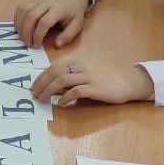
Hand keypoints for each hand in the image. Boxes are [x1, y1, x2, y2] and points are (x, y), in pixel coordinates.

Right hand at [14, 0, 91, 47]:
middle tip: (28, 43)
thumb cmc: (73, 13)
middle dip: (27, 32)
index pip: (44, 22)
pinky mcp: (32, 2)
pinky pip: (20, 8)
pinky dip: (17, 19)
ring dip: (20, 26)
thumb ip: (67, 36)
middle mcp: (46, 4)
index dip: (38, 35)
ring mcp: (38, 1)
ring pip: (23, 11)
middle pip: (31, 16)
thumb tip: (57, 45)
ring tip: (23, 37)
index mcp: (58, 10)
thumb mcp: (77, 25)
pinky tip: (20, 28)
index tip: (37, 45)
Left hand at [32, 58, 153, 104]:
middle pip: (55, 72)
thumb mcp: (87, 72)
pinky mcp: (96, 88)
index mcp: (78, 61)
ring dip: (49, 90)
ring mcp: (89, 77)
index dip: (41, 76)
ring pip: (63, 80)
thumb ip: (71, 75)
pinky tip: (61, 103)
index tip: (34, 85)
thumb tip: (52, 84)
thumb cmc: (107, 78)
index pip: (54, 66)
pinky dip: (66, 98)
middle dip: (42, 83)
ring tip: (42, 98)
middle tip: (34, 94)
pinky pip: (76, 91)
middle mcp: (82, 66)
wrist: (129, 82)